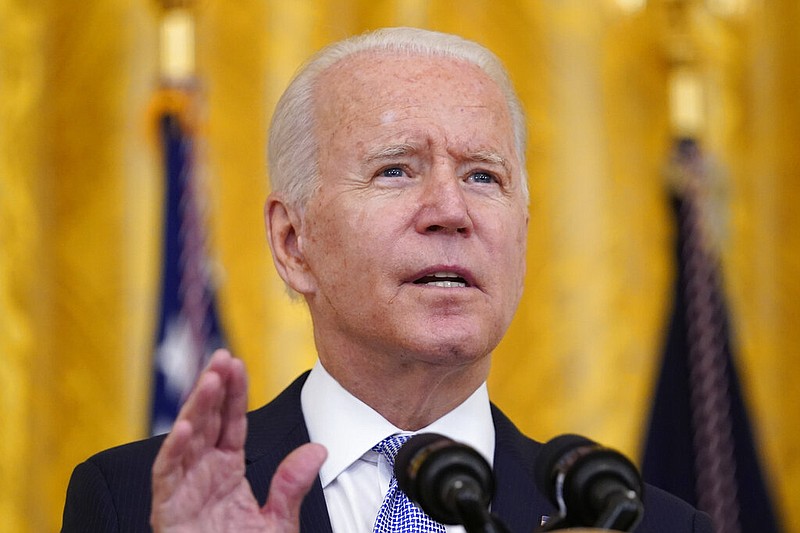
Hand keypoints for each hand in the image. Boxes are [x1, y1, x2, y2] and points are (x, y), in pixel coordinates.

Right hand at [150, 349, 326, 531]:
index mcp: (226, 472)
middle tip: (222, 358)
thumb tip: (318, 449)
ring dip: (196, 409)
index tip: (237, 363)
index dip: (233, 393)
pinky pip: (167, 476)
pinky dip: (174, 451)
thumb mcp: (277, 521)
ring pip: (185, 440)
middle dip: (213, 389)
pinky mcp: (168, 511)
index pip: (230, 423)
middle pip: (206, 422)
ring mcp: (183, 491)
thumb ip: (292, 485)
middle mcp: (202, 475)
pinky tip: (187, 427)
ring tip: (210, 381)